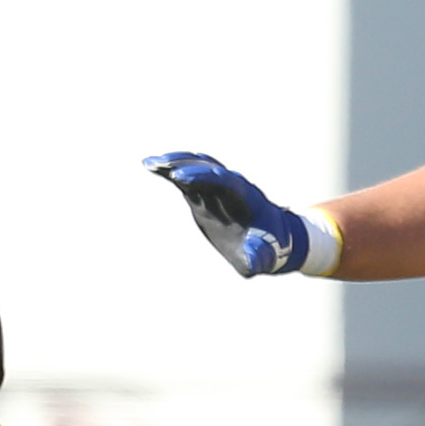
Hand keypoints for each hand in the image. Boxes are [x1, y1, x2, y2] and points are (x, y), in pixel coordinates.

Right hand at [143, 152, 308, 276]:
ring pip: (198, 167)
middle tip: (161, 164)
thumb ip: (257, 258)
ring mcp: (218, 189)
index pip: (225, 181)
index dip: (203, 176)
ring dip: (177, 162)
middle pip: (209, 168)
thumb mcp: (264, 258)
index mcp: (247, 198)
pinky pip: (190, 177)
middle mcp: (232, 188)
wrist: (272, 241)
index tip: (181, 176)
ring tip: (151, 162)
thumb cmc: (267, 249)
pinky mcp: (206, 194)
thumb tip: (252, 263)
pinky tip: (153, 166)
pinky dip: (173, 170)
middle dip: (186, 165)